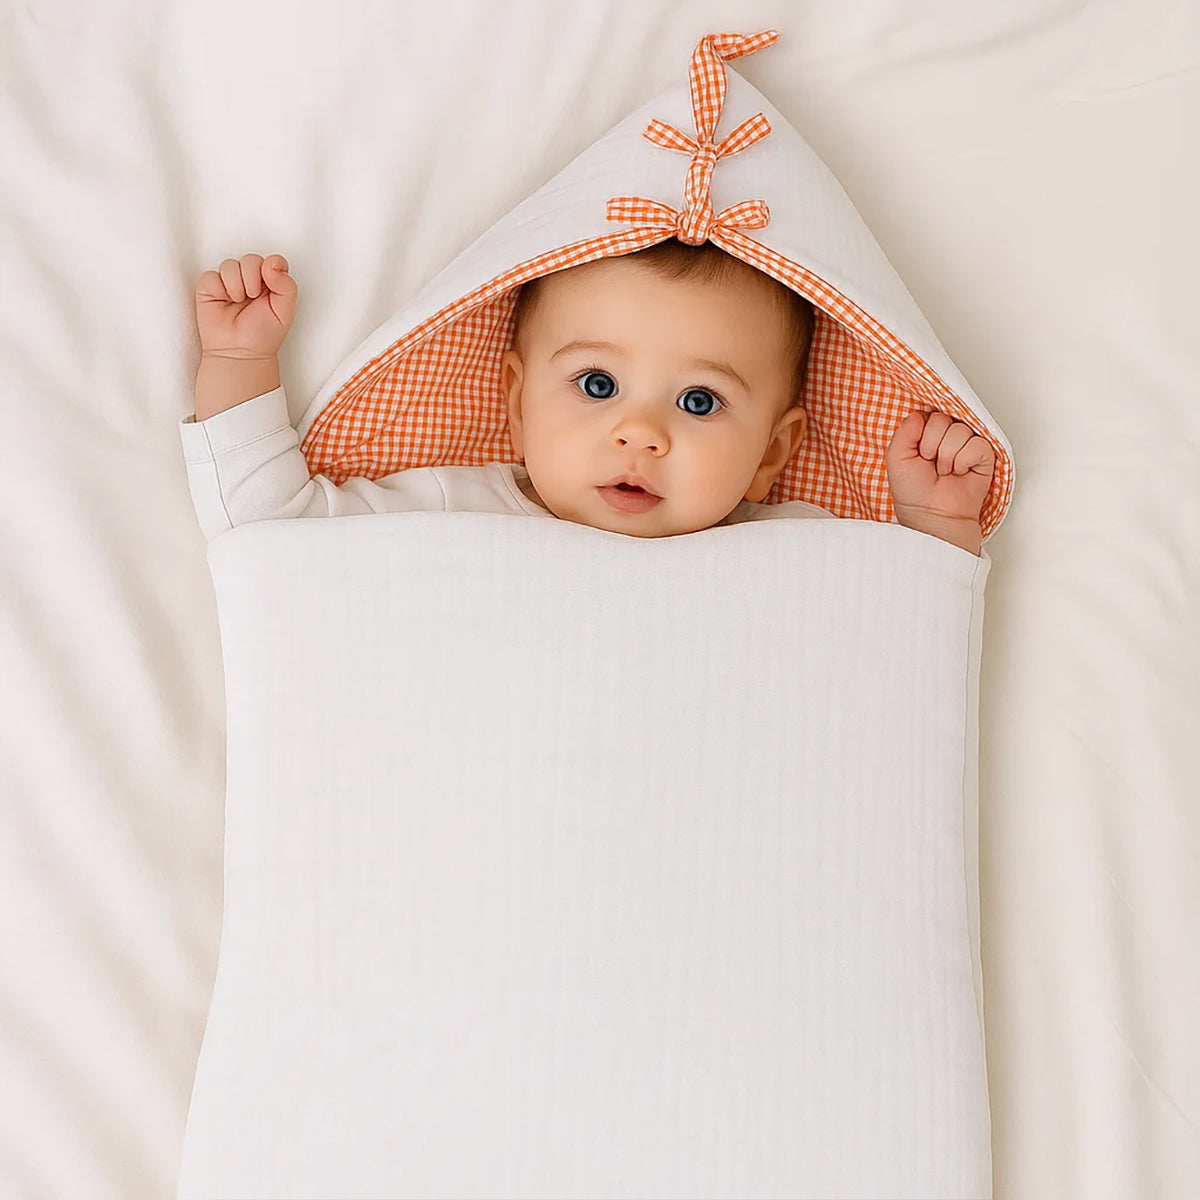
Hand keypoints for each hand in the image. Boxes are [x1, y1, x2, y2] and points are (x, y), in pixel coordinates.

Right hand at [195, 253, 297, 358]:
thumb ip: (287, 285)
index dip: (271, 267)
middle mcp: (250, 280)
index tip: (271, 284)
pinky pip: (211, 275)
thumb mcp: (285, 311)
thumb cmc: (262, 335)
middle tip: (253, 297)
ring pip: (230, 264)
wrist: (240, 353)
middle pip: (251, 259)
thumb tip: (271, 264)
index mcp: (270, 283)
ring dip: (236, 284)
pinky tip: (224, 301)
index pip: (273, 261)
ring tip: (238, 301)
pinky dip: (219, 288)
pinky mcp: (210, 287)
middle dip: (252, 277)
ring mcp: (230, 282)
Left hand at [885, 411, 993, 554]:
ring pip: (959, 431)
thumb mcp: (897, 458)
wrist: (932, 515)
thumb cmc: (914, 492)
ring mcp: (967, 443)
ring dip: (948, 458)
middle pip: (943, 419)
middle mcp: (948, 435)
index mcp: (927, 432)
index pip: (927, 414)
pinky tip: (961, 473)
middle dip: (932, 446)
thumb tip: (919, 414)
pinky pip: (976, 444)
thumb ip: (904, 431)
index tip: (918, 454)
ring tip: (946, 472)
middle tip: (931, 465)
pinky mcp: (984, 454)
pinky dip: (964, 461)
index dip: (920, 435)